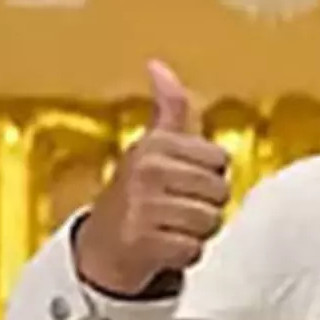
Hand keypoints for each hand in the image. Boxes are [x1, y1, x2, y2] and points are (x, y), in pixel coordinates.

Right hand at [73, 59, 230, 295]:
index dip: (209, 174)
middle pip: (220, 192)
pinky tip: (164, 246)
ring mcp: (142, 207)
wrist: (100, 248)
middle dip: (206, 205)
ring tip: (171, 227)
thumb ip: (169, 108)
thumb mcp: (153, 145)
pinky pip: (194, 249)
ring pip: (210, 222)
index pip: (219, 159)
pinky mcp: (142, 243)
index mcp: (155, 145)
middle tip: (177, 207)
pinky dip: (184, 254)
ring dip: (196, 232)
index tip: (184, 179)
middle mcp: (147, 171)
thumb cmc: (136, 192)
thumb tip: (158, 66)